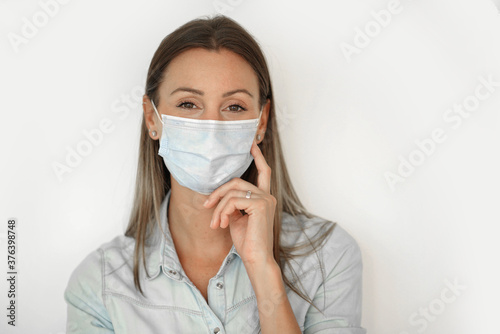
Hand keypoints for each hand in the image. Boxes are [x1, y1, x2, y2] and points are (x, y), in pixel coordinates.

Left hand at [203, 140, 276, 266]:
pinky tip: (221, 225)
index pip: (263, 171)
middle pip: (236, 181)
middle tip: (206, 206)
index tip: (251, 142)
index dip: (257, 155)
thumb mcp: (236, 218)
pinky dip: (222, 211)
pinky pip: (233, 201)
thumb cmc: (247, 242)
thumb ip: (232, 204)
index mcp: (264, 198)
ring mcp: (266, 199)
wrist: (256, 260)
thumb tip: (220, 195)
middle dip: (218, 192)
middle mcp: (268, 196)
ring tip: (215, 224)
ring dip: (218, 207)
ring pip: (232, 192)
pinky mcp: (260, 205)